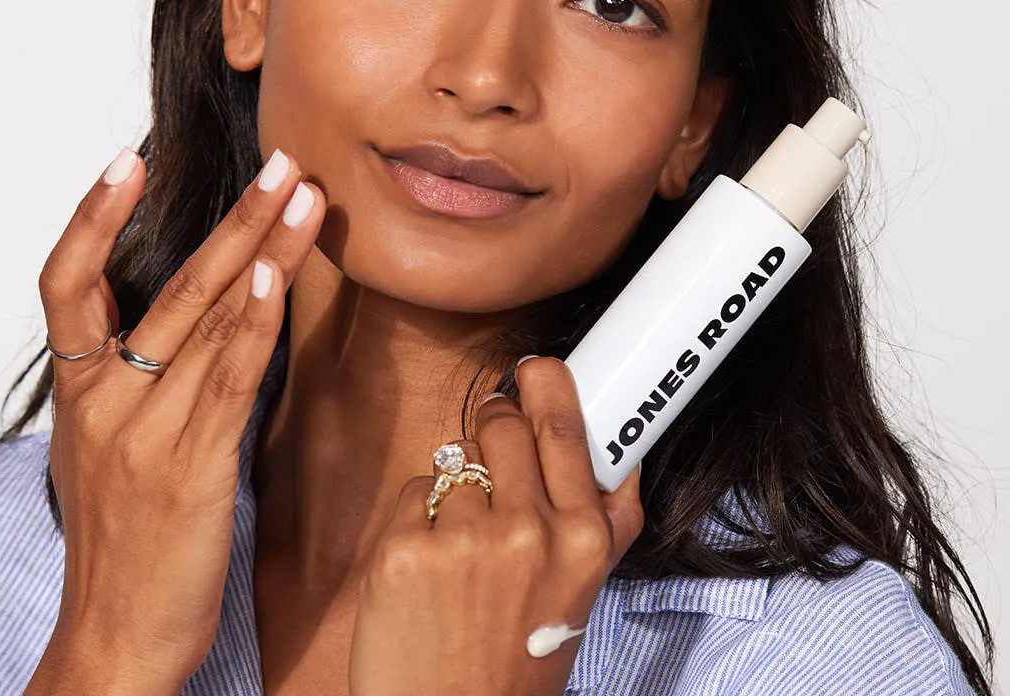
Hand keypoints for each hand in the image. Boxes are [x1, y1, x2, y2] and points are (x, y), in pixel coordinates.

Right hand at [29, 147, 323, 693]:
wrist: (115, 638)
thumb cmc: (123, 540)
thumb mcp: (108, 449)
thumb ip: (141, 383)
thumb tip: (201, 318)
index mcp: (79, 394)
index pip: (65, 285)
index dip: (89, 219)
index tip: (124, 161)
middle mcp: (106, 402)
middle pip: (170, 285)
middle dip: (234, 218)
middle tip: (281, 161)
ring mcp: (146, 432)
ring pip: (210, 320)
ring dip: (264, 251)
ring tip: (306, 196)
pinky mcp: (191, 467)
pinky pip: (227, 379)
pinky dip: (252, 324)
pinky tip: (273, 278)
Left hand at [348, 356, 643, 695]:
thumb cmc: (517, 661)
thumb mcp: (581, 593)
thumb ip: (602, 520)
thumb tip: (623, 448)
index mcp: (585, 542)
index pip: (567, 429)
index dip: (550, 387)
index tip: (540, 369)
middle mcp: (532, 534)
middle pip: (504, 422)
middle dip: (495, 423)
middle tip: (490, 445)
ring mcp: (468, 540)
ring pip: (456, 457)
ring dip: (456, 486)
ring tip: (460, 543)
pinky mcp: (408, 550)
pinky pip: (416, 490)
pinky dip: (418, 517)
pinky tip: (429, 566)